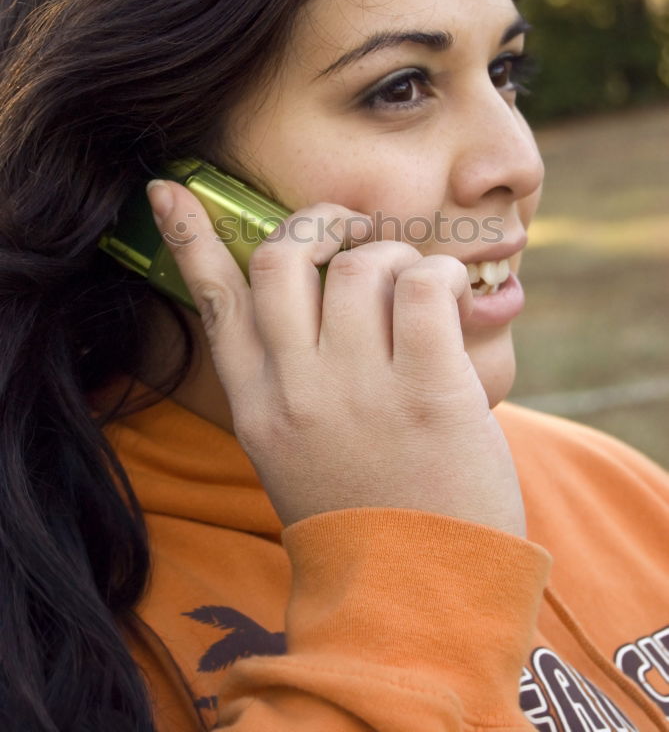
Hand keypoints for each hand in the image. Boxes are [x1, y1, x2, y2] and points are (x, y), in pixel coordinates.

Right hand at [147, 180, 525, 535]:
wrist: (419, 594)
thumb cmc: (367, 512)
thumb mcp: (298, 450)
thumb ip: (292, 377)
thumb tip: (323, 294)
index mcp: (259, 405)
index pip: (212, 299)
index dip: (189, 237)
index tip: (169, 189)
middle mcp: (297, 388)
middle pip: (282, 256)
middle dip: (317, 222)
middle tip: (350, 231)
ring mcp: (358, 388)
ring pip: (361, 261)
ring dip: (395, 257)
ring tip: (419, 291)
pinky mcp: (426, 390)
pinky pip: (423, 283)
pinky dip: (442, 275)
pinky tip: (455, 298)